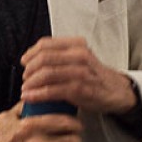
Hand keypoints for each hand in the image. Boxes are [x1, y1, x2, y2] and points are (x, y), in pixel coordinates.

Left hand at [21, 36, 136, 114]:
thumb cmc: (94, 75)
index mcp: (76, 45)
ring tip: (25, 89)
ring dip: (31, 83)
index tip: (24, 61)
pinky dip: (37, 94)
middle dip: (29, 69)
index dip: (30, 53)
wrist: (117, 91)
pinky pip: (52, 90)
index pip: (46, 44)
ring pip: (46, 73)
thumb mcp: (79, 57)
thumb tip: (32, 59)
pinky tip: (30, 97)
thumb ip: (60, 55)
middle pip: (44, 58)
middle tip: (24, 78)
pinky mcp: (80, 89)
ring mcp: (81, 72)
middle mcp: (79, 55)